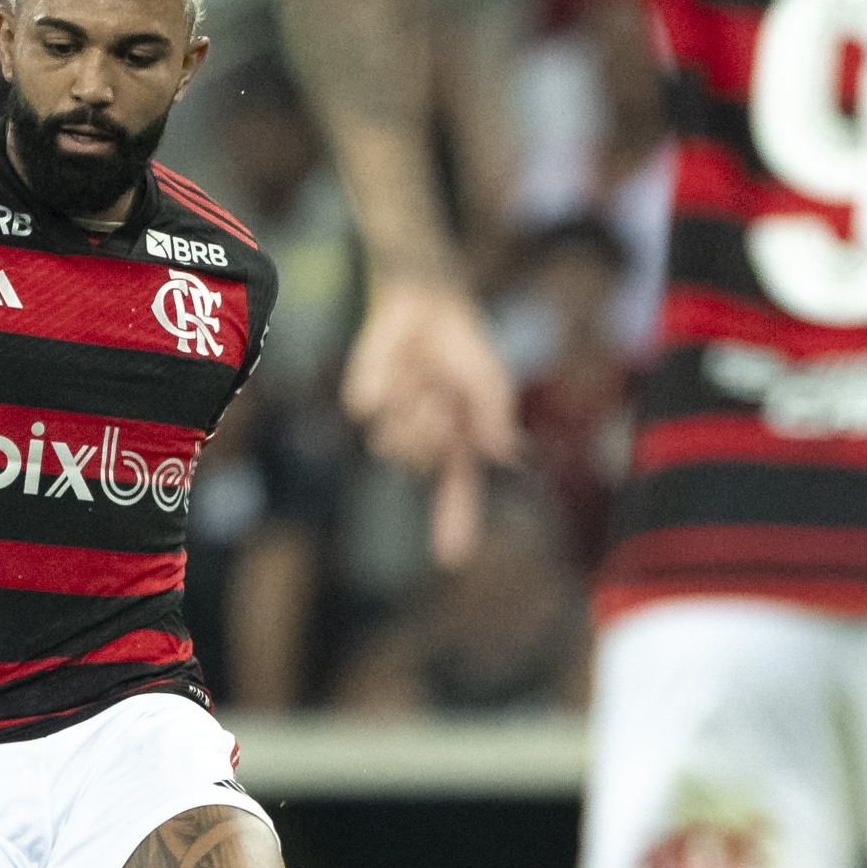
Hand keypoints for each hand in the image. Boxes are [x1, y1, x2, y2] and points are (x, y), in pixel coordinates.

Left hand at [340, 280, 520, 566]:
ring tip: (422, 376)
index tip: (452, 560)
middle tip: (444, 390)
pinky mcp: (365, 402)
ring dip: (411, 403)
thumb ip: (496, 416)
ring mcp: (392, 423)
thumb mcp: (490, 382)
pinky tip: (397, 366)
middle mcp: (423, 439)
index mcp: (457, 441)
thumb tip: (501, 453)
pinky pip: (369, 409)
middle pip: (419, 460)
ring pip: (390, 441)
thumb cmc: (463, 346)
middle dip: (435, 422)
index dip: (454, 524)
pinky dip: (387, 383)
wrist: (429, 307)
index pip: (457, 491)